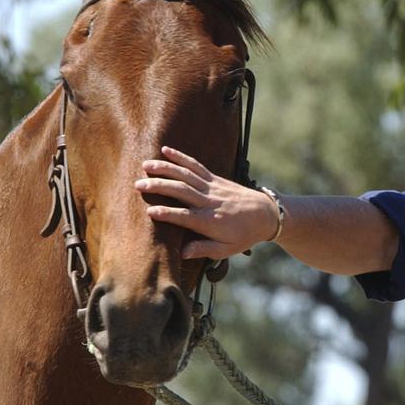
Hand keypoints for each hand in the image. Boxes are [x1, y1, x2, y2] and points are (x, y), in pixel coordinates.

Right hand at [134, 146, 278, 259]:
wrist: (265, 214)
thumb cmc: (244, 235)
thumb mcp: (226, 249)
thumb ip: (204, 250)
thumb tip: (182, 253)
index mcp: (210, 221)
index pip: (185, 216)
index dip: (167, 214)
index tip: (149, 212)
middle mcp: (209, 201)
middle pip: (181, 191)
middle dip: (159, 186)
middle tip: (138, 185)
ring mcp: (212, 187)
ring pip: (186, 175)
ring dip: (165, 168)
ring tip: (145, 165)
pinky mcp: (215, 178)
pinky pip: (196, 166)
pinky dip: (181, 157)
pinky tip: (166, 150)